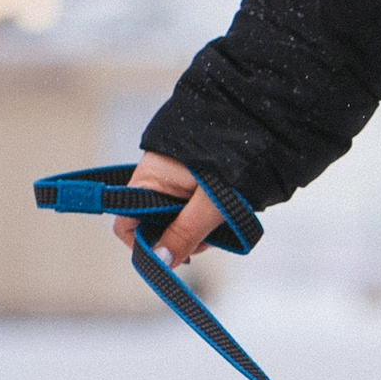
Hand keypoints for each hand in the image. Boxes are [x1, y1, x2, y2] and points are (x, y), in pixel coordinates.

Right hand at [114, 150, 226, 269]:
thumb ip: (185, 232)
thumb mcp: (211, 202)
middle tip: (209, 238)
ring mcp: (172, 178)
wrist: (255, 118)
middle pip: (153, 226)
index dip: (145, 246)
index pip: (126, 226)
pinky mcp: (190, 177)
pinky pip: (188, 206)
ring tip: (222, 222)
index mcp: (147, 181)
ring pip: (174, 218)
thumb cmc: (232, 157)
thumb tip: (160, 262)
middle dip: (179, 239)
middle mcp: (154, 180)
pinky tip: (223, 213)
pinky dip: (204, 215)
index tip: (174, 255)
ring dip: (196, 228)